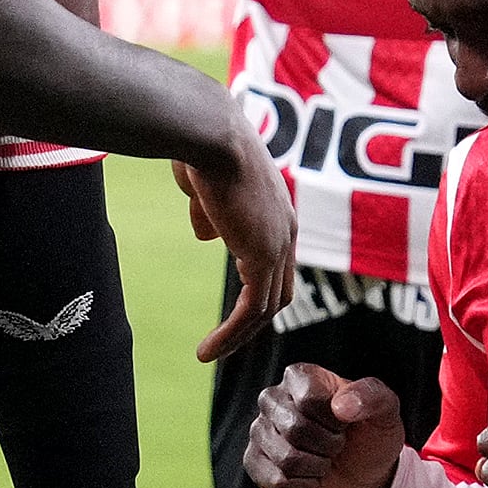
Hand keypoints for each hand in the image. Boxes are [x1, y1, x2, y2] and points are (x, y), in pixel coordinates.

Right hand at [177, 117, 296, 360]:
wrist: (209, 132)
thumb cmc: (200, 146)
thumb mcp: (205, 185)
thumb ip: (209, 212)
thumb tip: (206, 235)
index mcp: (277, 210)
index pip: (276, 263)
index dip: (258, 289)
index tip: (234, 312)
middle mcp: (286, 229)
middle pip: (278, 291)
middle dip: (252, 322)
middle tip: (227, 343)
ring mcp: (279, 244)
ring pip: (266, 308)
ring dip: (237, 337)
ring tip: (208, 354)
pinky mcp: (263, 256)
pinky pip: (251, 310)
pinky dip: (230, 335)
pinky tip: (206, 351)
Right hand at [244, 362, 406, 487]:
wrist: (364, 476)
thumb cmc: (370, 436)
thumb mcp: (386, 412)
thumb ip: (372, 397)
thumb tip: (341, 407)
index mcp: (300, 376)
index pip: (309, 398)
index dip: (335, 420)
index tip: (346, 422)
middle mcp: (273, 399)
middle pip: (294, 428)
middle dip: (328, 445)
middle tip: (337, 444)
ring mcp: (260, 431)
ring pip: (285, 458)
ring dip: (317, 468)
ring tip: (324, 461)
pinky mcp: (255, 463)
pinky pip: (275, 482)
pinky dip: (303, 487)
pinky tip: (311, 479)